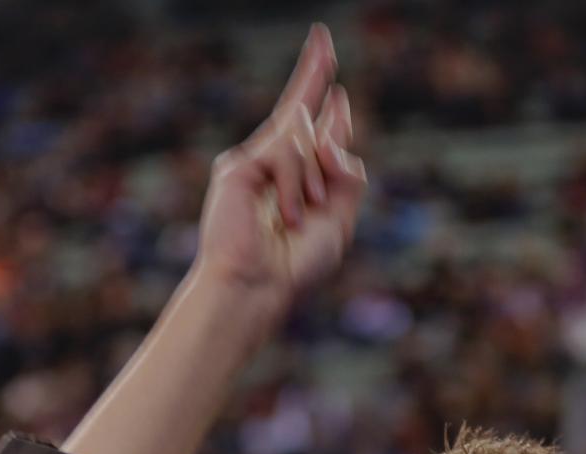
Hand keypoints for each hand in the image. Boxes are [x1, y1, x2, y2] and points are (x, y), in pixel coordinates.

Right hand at [191, 24, 366, 334]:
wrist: (259, 285)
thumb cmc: (295, 264)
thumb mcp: (341, 218)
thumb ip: (346, 173)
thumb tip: (333, 126)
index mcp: (301, 183)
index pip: (319, 138)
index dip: (331, 113)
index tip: (339, 94)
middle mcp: (275, 168)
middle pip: (299, 110)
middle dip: (314, 72)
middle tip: (323, 36)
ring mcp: (255, 164)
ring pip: (305, 138)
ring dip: (312, 181)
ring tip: (296, 218)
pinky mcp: (239, 166)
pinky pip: (287, 150)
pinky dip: (295, 181)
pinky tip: (284, 211)